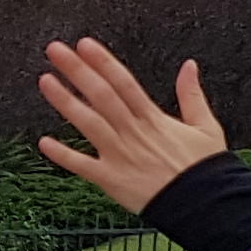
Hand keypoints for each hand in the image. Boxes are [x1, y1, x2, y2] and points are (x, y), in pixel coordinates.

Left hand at [33, 39, 232, 215]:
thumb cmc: (206, 168)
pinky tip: (43, 142)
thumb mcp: (206, 127)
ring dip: (65, 101)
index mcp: (154, 119)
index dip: (103, 62)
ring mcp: (120, 155)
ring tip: (45, 80)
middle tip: (55, 50)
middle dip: (77, 71)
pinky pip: (83, 166)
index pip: (124, 83)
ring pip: (88, 123)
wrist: (206, 205)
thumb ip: (192, 95)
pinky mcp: (112, 179)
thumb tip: (189, 66)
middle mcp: (133, 133)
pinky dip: (63, 155)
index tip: (84, 45)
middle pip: (101, 95)